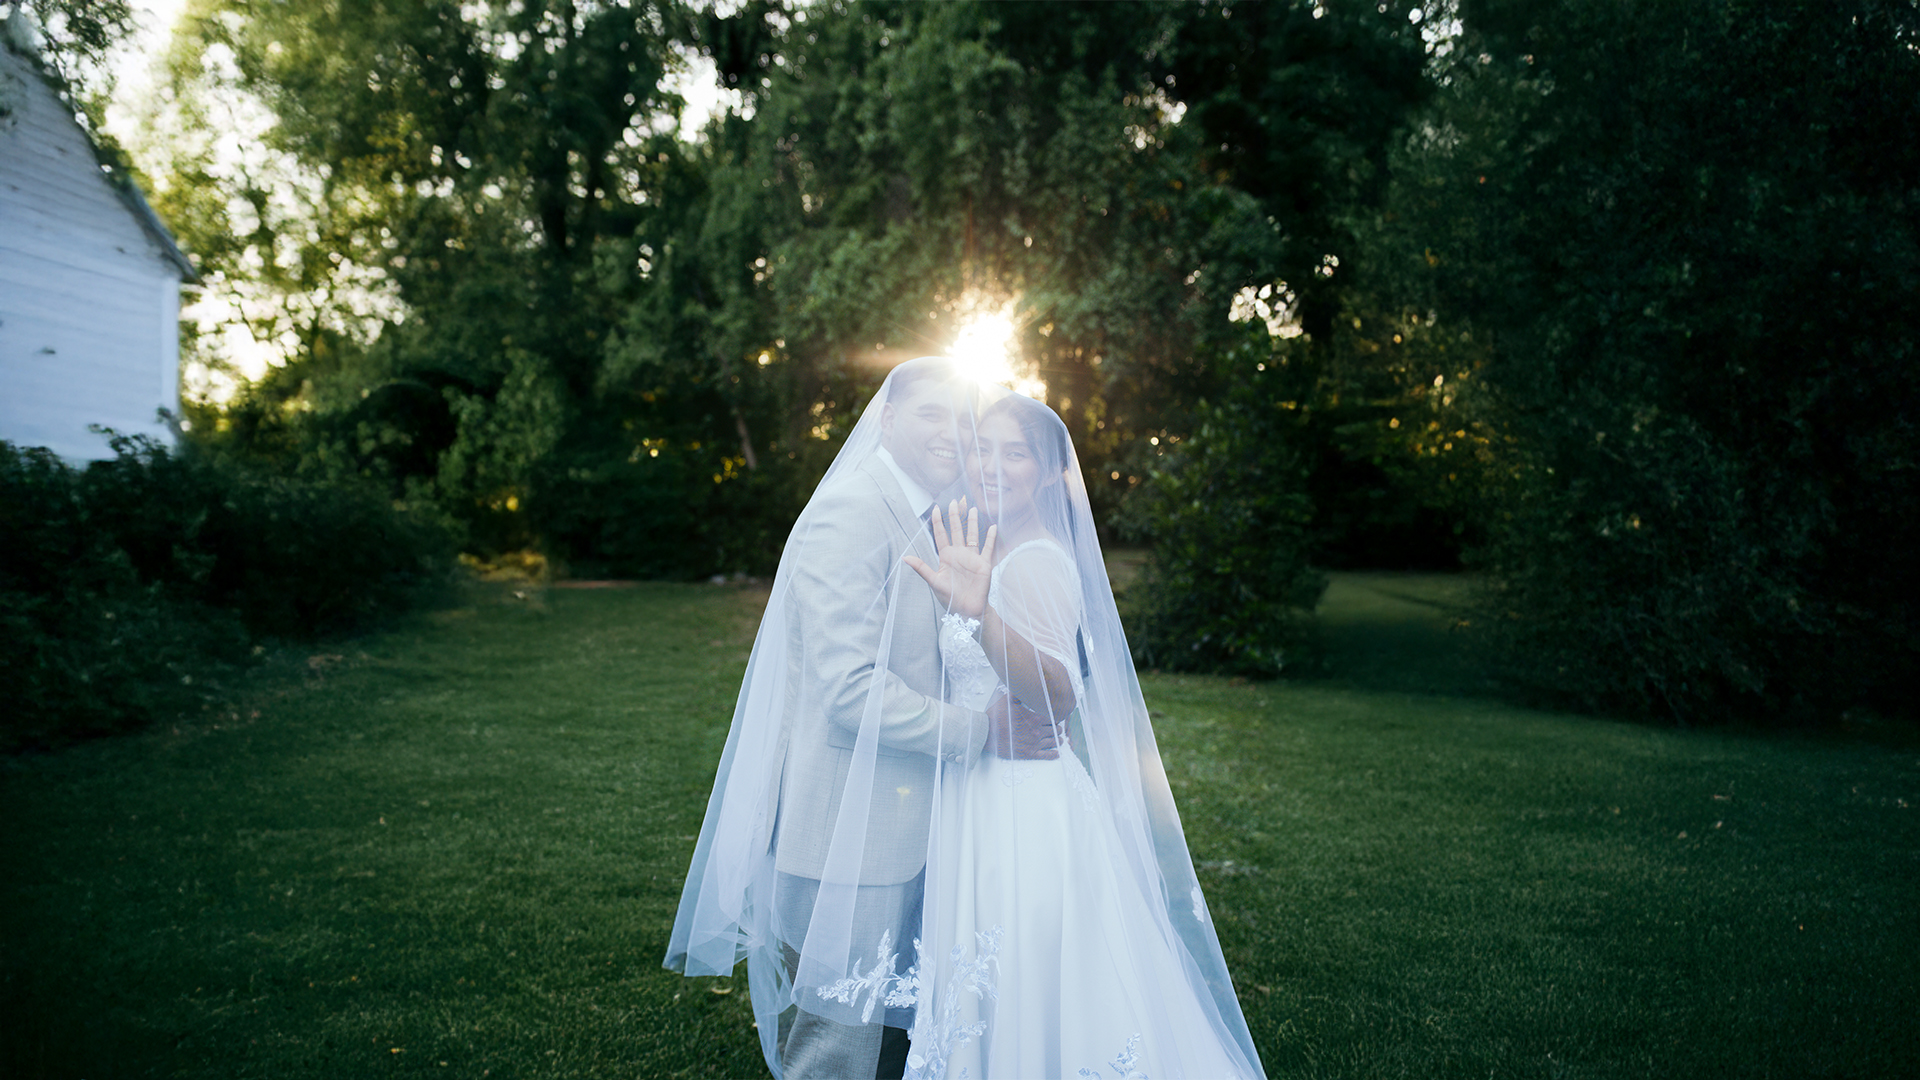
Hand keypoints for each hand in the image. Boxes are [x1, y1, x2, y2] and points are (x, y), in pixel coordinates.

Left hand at [902, 499, 996, 618]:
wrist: (967, 610)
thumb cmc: (950, 598)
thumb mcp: (934, 582)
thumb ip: (922, 568)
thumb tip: (905, 557)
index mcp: (946, 557)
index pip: (941, 535)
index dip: (938, 522)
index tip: (936, 508)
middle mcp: (959, 554)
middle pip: (956, 530)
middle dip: (955, 516)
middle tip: (955, 501)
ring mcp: (972, 558)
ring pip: (972, 535)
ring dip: (972, 522)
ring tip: (973, 508)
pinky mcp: (984, 564)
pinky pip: (988, 548)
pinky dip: (991, 538)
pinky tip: (992, 527)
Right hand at [985, 690, 1059, 760]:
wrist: (986, 733)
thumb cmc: (996, 717)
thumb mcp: (1007, 700)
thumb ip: (1018, 694)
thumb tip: (1023, 686)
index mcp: (1034, 718)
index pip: (1053, 718)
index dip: (1055, 719)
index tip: (1055, 719)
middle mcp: (1037, 731)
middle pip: (1055, 730)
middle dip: (1057, 729)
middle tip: (1056, 729)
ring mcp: (1034, 743)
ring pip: (1054, 742)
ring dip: (1057, 740)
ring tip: (1058, 740)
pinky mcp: (1029, 753)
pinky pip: (1047, 755)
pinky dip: (1054, 754)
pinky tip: (1058, 752)